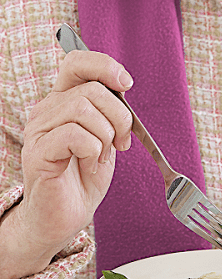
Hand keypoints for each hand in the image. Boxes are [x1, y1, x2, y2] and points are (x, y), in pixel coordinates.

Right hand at [1, 50, 132, 278]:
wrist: (64, 216)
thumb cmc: (84, 175)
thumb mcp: (106, 134)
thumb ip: (109, 108)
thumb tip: (122, 85)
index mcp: (63, 99)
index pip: (77, 62)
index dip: (104, 65)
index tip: (126, 84)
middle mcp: (47, 109)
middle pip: (92, 89)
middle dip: (119, 116)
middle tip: (121, 142)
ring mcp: (39, 131)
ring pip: (84, 109)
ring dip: (105, 135)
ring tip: (101, 156)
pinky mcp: (37, 154)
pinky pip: (74, 135)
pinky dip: (93, 150)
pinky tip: (90, 164)